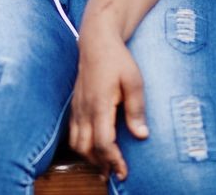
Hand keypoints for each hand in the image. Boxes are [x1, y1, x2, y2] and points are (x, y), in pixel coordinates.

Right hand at [70, 29, 148, 181]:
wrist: (96, 41)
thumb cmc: (117, 59)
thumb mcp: (134, 81)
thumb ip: (136, 109)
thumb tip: (141, 135)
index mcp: (99, 104)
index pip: (102, 142)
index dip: (113, 160)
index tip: (124, 171)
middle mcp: (84, 109)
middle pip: (85, 148)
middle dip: (100, 164)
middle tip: (116, 173)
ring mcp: (77, 107)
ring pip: (76, 142)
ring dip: (89, 157)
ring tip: (106, 165)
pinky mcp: (76, 105)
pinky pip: (74, 132)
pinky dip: (83, 145)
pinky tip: (94, 148)